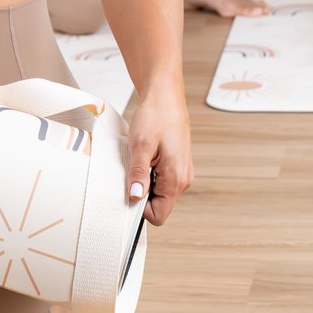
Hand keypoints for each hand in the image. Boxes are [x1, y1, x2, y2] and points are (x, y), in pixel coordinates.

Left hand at [125, 87, 192, 225]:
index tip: (129, 191)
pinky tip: (146, 157)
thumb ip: (138, 174)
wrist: (166, 98)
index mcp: (176, 178)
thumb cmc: (156, 117)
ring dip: (145, 182)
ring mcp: (182, 173)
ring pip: (159, 193)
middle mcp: (183, 180)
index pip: (159, 215)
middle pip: (159, 205)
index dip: (140, 209)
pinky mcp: (177, 166)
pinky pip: (161, 182)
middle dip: (142, 194)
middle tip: (132, 170)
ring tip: (140, 159)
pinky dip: (150, 174)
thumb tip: (135, 197)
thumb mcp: (141, 145)